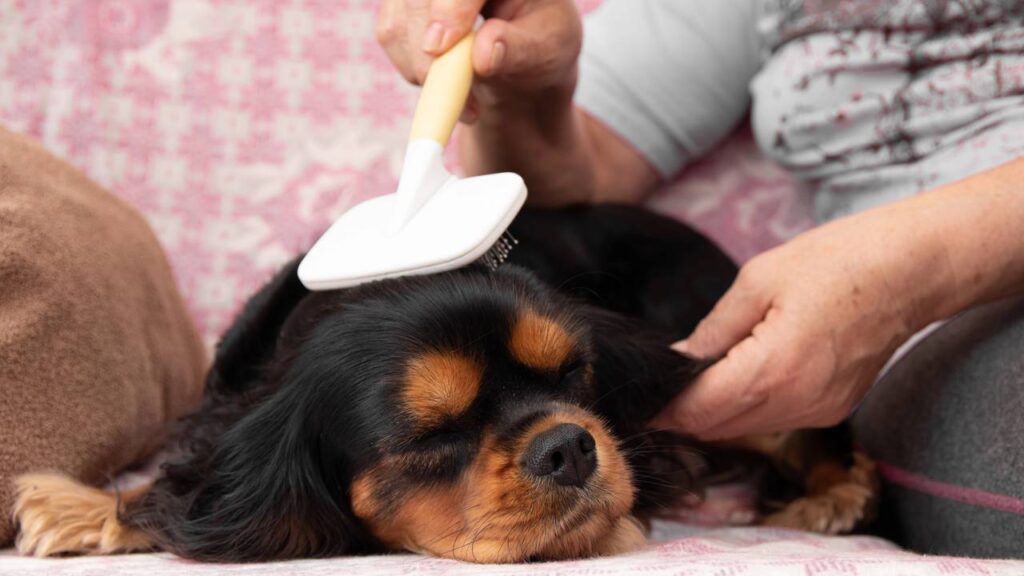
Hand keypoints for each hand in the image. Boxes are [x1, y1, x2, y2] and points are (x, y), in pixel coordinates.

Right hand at [376, 0, 581, 121]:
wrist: (525, 56)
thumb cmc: (543, 44)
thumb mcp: (548, 48)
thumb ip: (518, 49)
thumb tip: (483, 56)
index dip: (448, 8)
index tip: (439, 48)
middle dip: (424, 46)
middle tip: (446, 91)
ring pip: (399, 16)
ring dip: (421, 66)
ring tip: (462, 98)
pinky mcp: (404, 3)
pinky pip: (390, 34)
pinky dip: (412, 68)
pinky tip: (443, 79)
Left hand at [652, 203, 959, 439]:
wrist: (912, 270)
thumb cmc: (838, 261)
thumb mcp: (759, 281)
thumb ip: (714, 330)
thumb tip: (679, 362)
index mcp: (773, 369)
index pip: (700, 409)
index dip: (665, 409)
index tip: (641, 402)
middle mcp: (798, 402)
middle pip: (719, 427)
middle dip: (684, 414)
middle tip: (658, 390)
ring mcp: (819, 410)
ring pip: (746, 428)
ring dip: (714, 413)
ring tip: (690, 382)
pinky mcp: (833, 408)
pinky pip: (775, 419)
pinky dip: (747, 408)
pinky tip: (735, 379)